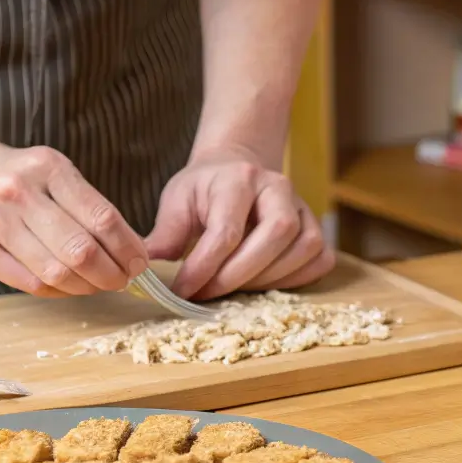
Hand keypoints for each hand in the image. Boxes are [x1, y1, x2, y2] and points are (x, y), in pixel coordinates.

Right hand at [0, 138, 148, 296]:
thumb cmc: (13, 175)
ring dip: (88, 287)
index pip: (102, 217)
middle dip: (112, 273)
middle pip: (81, 250)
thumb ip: (85, 203)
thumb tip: (128, 249)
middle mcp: (20, 193)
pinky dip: (60, 291)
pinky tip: (71, 286)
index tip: (140, 262)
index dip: (128, 247)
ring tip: (100, 284)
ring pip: (56, 273)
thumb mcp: (51, 170)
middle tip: (124, 279)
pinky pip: (31, 284)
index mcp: (48, 167)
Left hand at [145, 145, 333, 299]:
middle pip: (275, 235)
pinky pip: (319, 259)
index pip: (227, 229)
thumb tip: (142, 268)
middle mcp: (277, 187)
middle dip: (238, 275)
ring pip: (302, 249)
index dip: (205, 267)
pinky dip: (296, 280)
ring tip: (233, 290)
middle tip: (207, 295)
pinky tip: (264, 285)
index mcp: (238, 178)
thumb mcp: (176, 200)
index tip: (182, 291)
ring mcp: (302, 206)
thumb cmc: (204, 188)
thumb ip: (164, 235)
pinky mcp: (316, 226)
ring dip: (266, 280)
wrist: (237, 167)